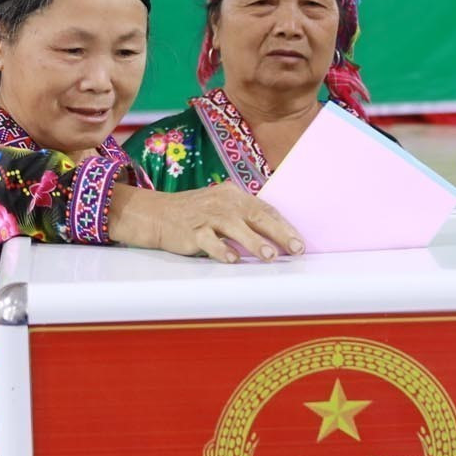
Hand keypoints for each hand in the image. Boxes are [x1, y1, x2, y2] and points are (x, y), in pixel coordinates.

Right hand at [108, 184, 304, 263]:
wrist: (156, 214)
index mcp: (235, 196)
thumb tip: (276, 239)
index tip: (299, 243)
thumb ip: (246, 219)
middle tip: (295, 249)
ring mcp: (207, 216)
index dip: (284, 226)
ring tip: (270, 256)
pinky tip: (232, 259)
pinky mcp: (191, 230)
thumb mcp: (223, 209)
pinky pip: (208, 240)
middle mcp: (224, 202)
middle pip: (256, 216)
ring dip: (253, 242)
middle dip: (278, 233)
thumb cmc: (196, 215)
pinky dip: (221, 250)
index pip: (265, 210)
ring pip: (234, 228)